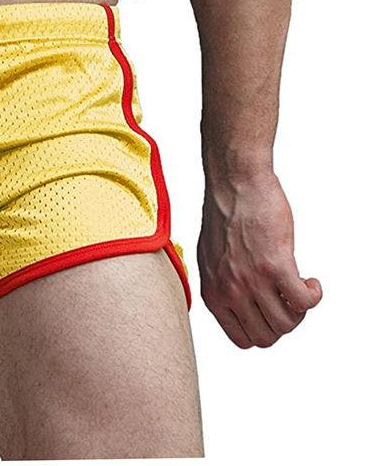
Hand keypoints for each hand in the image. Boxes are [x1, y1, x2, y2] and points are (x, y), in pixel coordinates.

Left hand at [198, 170, 322, 348]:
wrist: (235, 185)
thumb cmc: (225, 215)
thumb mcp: (210, 258)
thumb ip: (221, 285)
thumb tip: (238, 305)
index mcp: (213, 293)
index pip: (242, 338)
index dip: (262, 330)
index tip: (270, 312)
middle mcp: (230, 291)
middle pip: (267, 336)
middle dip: (283, 322)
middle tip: (286, 299)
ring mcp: (252, 280)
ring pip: (287, 323)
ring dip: (300, 309)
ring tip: (298, 286)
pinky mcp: (275, 265)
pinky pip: (304, 302)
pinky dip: (314, 295)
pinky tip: (309, 280)